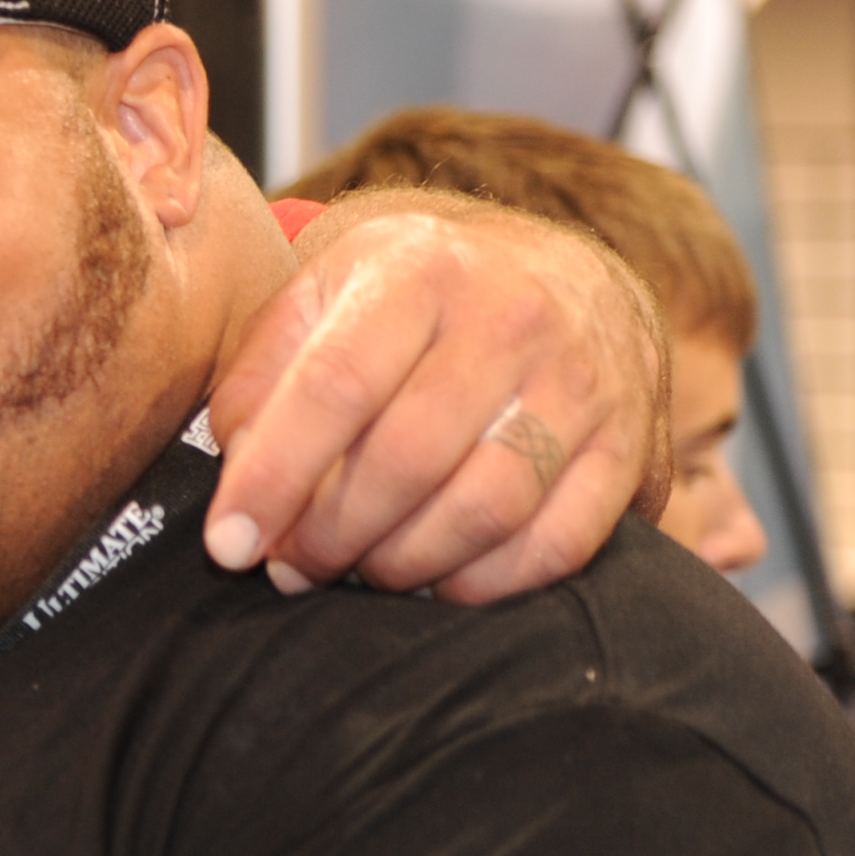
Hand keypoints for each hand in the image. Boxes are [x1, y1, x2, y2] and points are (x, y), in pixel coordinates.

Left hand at [205, 193, 667, 602]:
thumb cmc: (410, 303)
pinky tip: (438, 580)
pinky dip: (484, 583)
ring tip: (360, 569)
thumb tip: (238, 474)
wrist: (559, 278)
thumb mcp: (323, 300)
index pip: (335, 387)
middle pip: (408, 459)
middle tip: (292, 565)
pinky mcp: (626, 445)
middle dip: (331, 535)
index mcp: (419, 272)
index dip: (273, 478)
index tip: (228, 544)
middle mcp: (512, 318)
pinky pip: (555, 544)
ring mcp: (581, 383)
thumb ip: (261, 377)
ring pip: (483, 508)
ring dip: (403, 564)